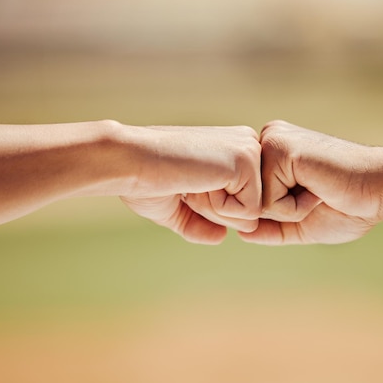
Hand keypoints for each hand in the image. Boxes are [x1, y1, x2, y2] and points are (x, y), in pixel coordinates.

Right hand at [121, 125, 261, 244]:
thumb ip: (200, 223)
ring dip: (216, 211)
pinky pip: (249, 212)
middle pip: (253, 211)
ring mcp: (250, 151)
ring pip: (253, 213)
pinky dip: (218, 208)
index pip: (244, 203)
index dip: (211, 210)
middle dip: (216, 213)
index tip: (186, 186)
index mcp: (234, 151)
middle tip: (189, 185)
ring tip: (193, 182)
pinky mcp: (246, 161)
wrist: (130, 162)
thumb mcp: (176, 207)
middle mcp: (247, 145)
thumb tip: (222, 237)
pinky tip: (198, 182)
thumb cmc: (146, 182)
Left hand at [239, 120, 382, 244]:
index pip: (250, 201)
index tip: (313, 199)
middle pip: (247, 202)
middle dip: (283, 214)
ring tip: (317, 192)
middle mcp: (267, 142)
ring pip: (254, 203)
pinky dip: (294, 208)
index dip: (281, 216)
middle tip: (317, 196)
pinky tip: (318, 189)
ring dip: (289, 212)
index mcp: (271, 154)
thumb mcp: (300, 223)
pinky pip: (267, 201)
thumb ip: (271, 229)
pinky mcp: (279, 149)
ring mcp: (271, 142)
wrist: (381, 190)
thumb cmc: (347, 206)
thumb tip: (240, 234)